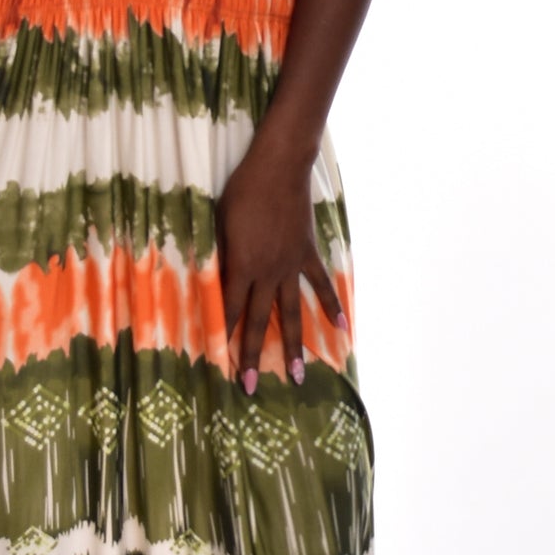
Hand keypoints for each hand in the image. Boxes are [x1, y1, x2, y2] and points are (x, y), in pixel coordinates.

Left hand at [215, 129, 347, 395]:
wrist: (278, 168)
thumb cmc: (240, 192)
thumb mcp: (218, 224)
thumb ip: (220, 256)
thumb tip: (213, 281)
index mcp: (241, 266)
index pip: (231, 311)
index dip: (225, 339)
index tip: (219, 365)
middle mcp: (268, 273)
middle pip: (260, 322)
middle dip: (254, 356)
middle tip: (251, 387)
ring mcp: (291, 266)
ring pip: (292, 313)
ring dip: (295, 347)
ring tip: (299, 377)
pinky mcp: (307, 253)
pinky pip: (320, 285)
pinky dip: (331, 306)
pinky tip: (340, 329)